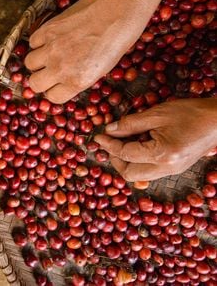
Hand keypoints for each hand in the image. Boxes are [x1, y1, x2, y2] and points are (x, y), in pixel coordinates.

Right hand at [24, 0, 166, 103]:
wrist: (115, 12)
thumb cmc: (115, 41)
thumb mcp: (100, 70)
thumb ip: (78, 79)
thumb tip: (64, 82)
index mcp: (76, 82)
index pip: (52, 97)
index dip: (53, 91)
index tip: (56, 86)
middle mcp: (60, 68)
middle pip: (35, 84)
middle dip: (41, 80)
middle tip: (47, 73)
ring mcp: (51, 49)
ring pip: (29, 63)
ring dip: (37, 61)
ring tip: (48, 55)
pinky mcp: (46, 31)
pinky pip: (32, 42)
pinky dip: (38, 42)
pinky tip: (50, 39)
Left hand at [94, 99, 216, 181]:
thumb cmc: (191, 113)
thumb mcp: (157, 114)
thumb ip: (130, 124)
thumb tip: (109, 130)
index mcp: (161, 154)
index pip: (125, 153)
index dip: (108, 144)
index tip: (98, 137)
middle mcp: (166, 168)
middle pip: (129, 174)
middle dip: (115, 159)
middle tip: (109, 143)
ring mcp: (173, 171)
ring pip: (139, 175)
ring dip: (126, 162)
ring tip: (123, 143)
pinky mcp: (176, 169)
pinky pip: (150, 171)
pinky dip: (139, 162)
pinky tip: (138, 146)